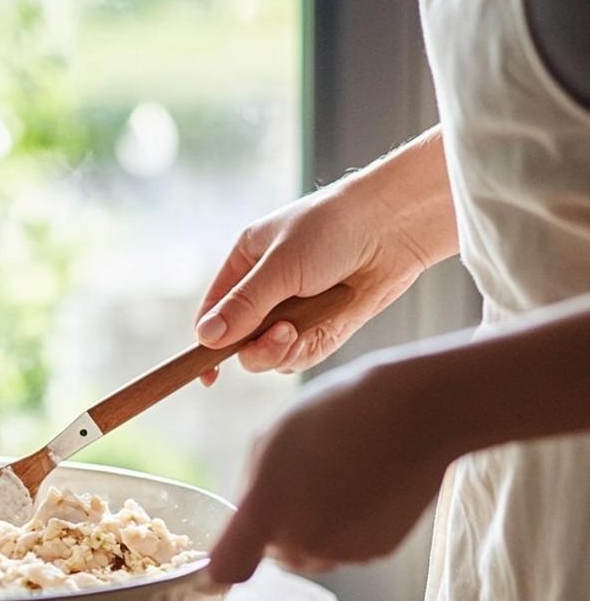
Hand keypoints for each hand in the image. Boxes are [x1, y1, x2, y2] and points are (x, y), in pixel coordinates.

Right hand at [195, 128, 456, 381]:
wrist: (395, 226)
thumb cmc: (333, 230)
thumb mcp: (280, 267)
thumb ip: (244, 306)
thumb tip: (206, 338)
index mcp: (247, 262)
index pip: (215, 310)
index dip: (208, 342)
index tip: (206, 375)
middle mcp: (268, 288)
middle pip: (241, 339)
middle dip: (255, 347)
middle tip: (278, 337)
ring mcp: (297, 309)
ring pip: (272, 352)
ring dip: (281, 351)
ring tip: (298, 331)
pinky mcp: (325, 325)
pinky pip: (303, 354)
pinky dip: (305, 351)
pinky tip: (318, 330)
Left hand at [209, 359, 451, 582]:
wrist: (417, 414)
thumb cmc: (336, 413)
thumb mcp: (271, 438)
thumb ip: (252, 488)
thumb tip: (250, 517)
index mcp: (266, 511)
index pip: (227, 569)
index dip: (218, 566)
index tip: (223, 553)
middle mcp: (301, 542)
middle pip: (273, 555)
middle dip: (277, 527)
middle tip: (301, 480)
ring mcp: (341, 552)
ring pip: (311, 552)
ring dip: (313, 527)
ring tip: (336, 476)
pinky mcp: (375, 553)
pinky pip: (346, 549)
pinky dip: (348, 527)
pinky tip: (363, 487)